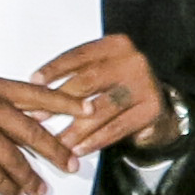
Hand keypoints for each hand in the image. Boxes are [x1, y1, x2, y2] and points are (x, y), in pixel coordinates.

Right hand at [0, 74, 82, 194]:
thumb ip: (4, 106)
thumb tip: (41, 120)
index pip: (37, 93)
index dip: (66, 102)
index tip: (89, 110)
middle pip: (32, 129)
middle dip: (56, 150)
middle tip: (71, 164)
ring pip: (15, 157)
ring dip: (31, 177)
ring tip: (42, 189)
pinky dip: (7, 187)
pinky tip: (15, 193)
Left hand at [36, 33, 177, 156]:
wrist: (161, 108)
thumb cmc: (121, 89)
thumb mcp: (102, 73)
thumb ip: (77, 75)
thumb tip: (37, 90)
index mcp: (117, 45)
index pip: (80, 55)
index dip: (55, 69)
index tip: (33, 82)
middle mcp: (133, 61)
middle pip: (88, 81)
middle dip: (59, 101)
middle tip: (37, 117)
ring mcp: (145, 85)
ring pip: (101, 108)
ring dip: (75, 128)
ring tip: (56, 141)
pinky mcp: (151, 109)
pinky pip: (117, 127)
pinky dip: (95, 140)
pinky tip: (79, 149)